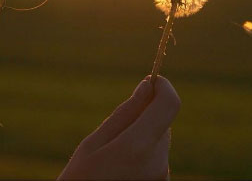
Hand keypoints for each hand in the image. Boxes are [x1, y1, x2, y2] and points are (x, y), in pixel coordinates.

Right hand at [57, 75, 180, 179]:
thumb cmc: (81, 178)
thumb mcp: (94, 142)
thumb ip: (125, 113)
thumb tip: (147, 85)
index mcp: (139, 146)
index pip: (170, 104)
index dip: (164, 87)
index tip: (152, 80)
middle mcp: (158, 162)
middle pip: (163, 122)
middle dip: (145, 115)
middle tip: (116, 127)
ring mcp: (163, 176)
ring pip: (160, 140)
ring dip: (144, 136)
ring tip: (114, 155)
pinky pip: (159, 158)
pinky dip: (145, 154)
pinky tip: (123, 168)